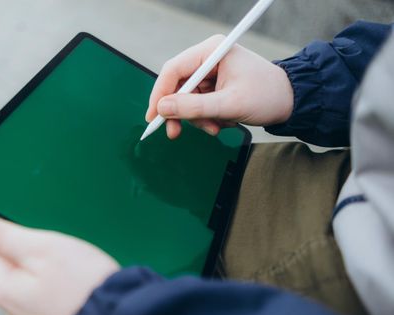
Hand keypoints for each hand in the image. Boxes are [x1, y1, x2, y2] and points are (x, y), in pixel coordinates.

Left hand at [0, 212, 119, 314]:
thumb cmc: (82, 283)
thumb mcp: (39, 247)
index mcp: (4, 288)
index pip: (7, 247)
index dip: (34, 241)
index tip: (53, 248)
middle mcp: (14, 310)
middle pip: (26, 264)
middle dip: (49, 258)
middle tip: (70, 263)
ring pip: (44, 280)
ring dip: (61, 274)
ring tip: (79, 277)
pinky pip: (57, 296)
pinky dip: (69, 290)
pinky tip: (83, 289)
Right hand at [146, 34, 293, 138]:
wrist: (292, 102)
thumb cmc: (267, 96)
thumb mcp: (229, 104)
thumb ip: (194, 107)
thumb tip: (162, 109)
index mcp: (212, 51)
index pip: (173, 70)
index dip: (160, 94)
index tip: (154, 117)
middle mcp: (209, 58)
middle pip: (177, 86)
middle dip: (180, 112)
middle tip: (175, 133)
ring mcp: (211, 73)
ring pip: (187, 100)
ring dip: (198, 119)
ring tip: (216, 128)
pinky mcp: (215, 86)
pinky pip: (199, 105)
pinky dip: (206, 118)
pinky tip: (222, 123)